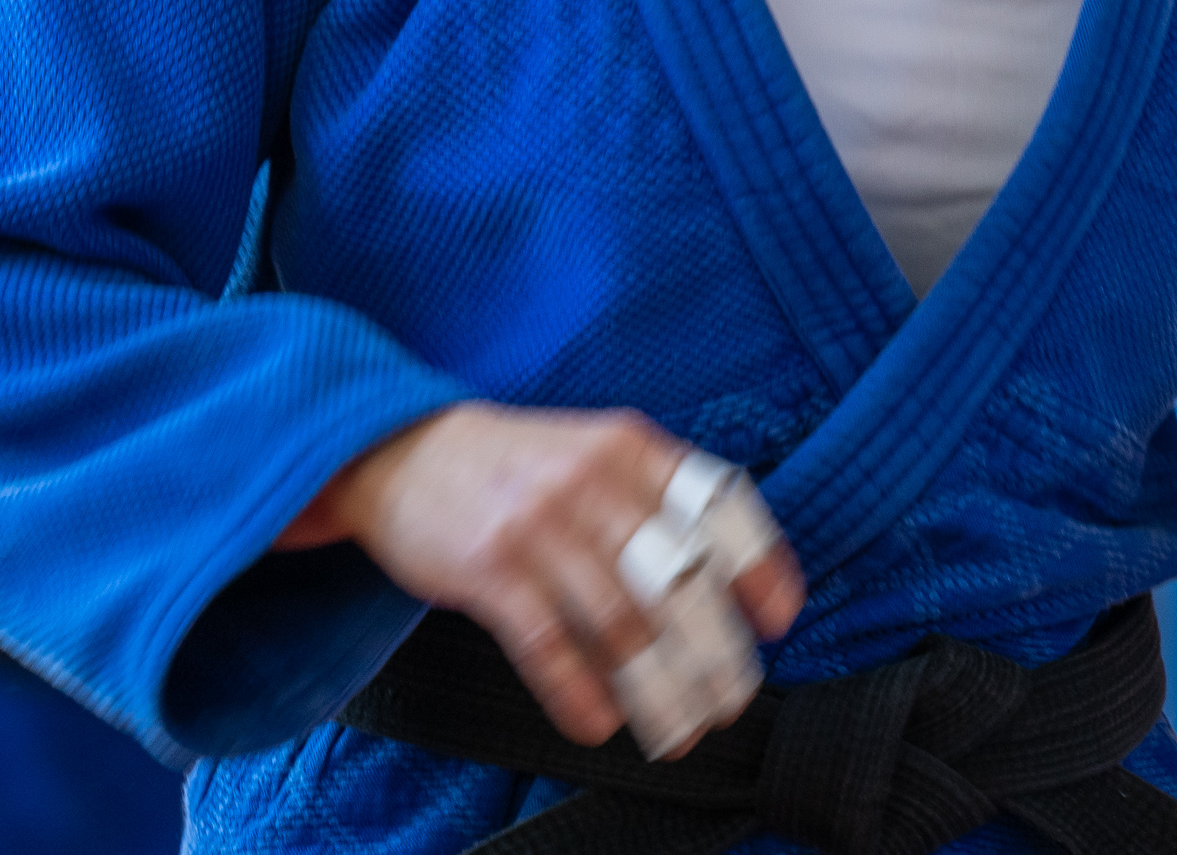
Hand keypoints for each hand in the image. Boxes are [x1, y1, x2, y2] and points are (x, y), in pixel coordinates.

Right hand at [281, 403, 806, 745]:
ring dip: (657, 691)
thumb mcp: (591, 452)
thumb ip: (653, 501)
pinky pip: (550, 647)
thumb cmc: (514, 468)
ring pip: (623, 627)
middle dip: (715, 655)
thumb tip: (726, 587)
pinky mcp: (489, 568)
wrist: (398, 450)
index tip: (778, 623)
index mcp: (629, 446)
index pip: (721, 504)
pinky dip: (581, 695)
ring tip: (676, 730)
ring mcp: (539, 523)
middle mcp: (592, 480)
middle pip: (681, 582)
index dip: (759, 568)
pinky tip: (600, 723)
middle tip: (729, 701)